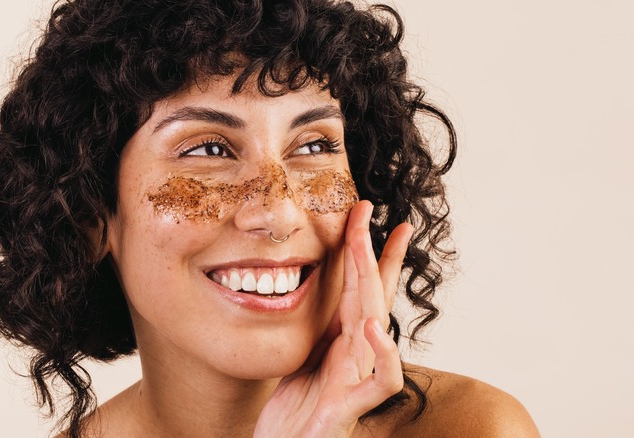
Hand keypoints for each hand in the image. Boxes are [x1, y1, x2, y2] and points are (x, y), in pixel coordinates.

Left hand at [253, 201, 412, 437]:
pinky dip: (384, 354)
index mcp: (343, 341)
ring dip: (375, 285)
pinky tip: (373, 327)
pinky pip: (382, 380)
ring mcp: (357, 379)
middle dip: (373, 251)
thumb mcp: (304, 358)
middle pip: (372, 295)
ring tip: (367, 248)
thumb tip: (315, 291)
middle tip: (372, 213)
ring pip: (377, 325)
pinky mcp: (352, 406)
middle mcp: (357, 355)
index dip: (373, 254)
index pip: (364, 289)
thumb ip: (320, 330)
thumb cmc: (295, 413)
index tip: (376, 217)